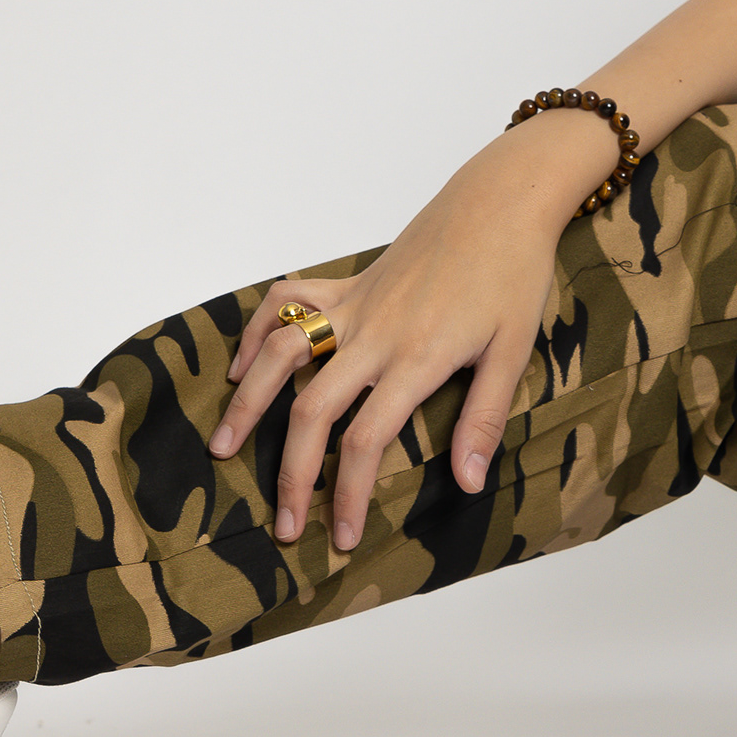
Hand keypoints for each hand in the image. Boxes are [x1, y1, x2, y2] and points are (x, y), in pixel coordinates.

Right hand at [208, 119, 605, 550]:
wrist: (501, 202)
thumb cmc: (514, 273)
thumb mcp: (513, 351)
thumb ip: (482, 418)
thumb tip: (467, 484)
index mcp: (417, 357)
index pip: (365, 440)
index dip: (347, 494)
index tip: (342, 534)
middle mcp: (374, 333)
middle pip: (311, 410)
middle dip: (292, 473)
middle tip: (284, 523)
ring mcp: (355, 303)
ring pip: (280, 353)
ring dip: (246, 403)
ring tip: (222, 448)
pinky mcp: (348, 281)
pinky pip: (287, 302)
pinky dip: (256, 333)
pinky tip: (241, 367)